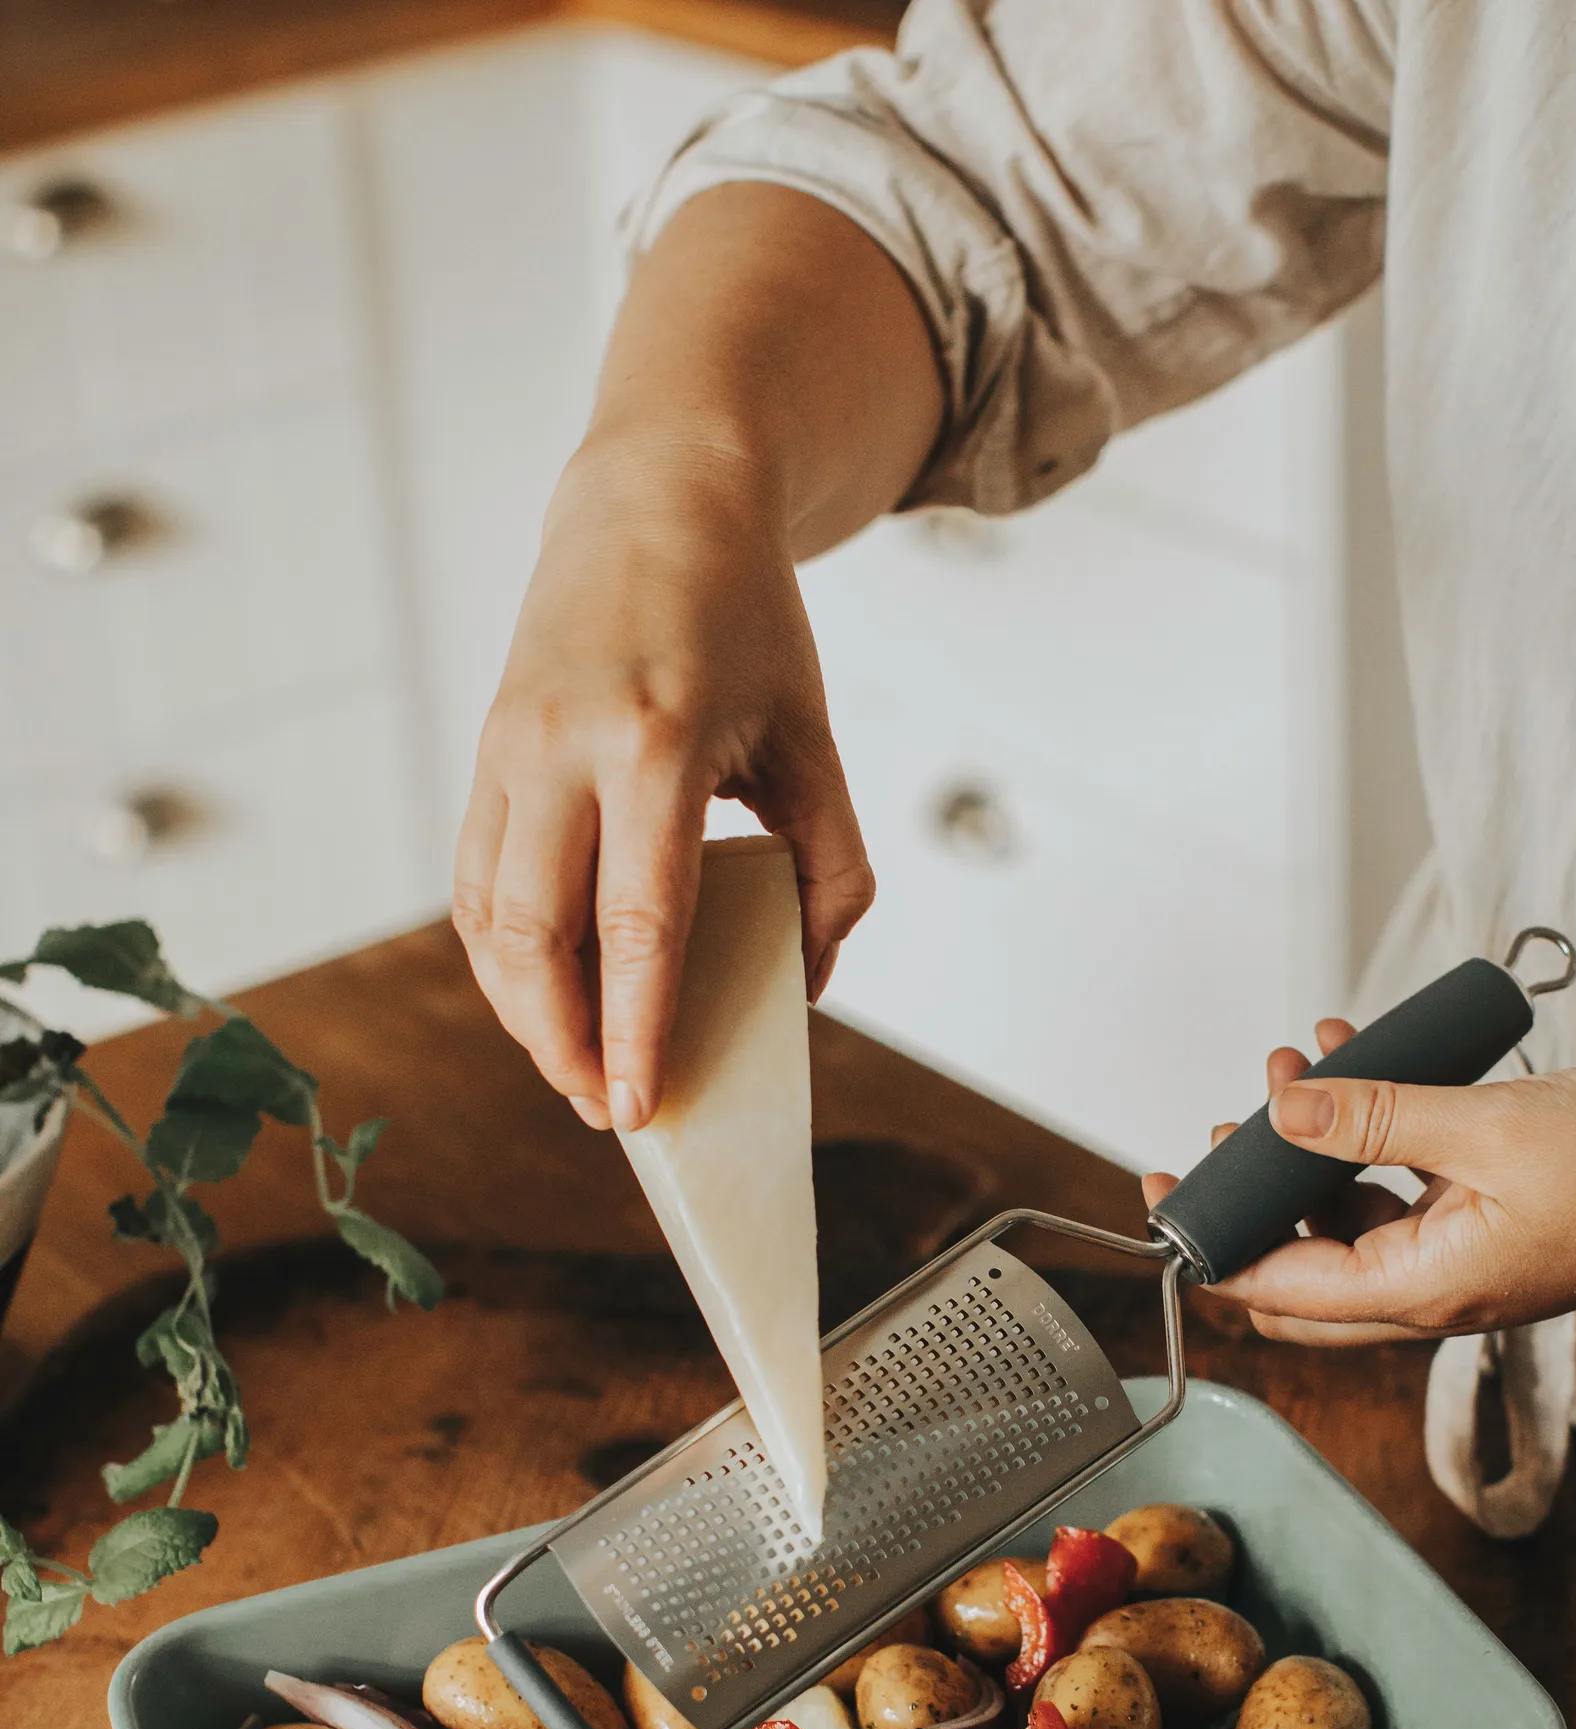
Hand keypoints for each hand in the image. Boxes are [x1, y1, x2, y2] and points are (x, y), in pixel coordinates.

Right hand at [452, 439, 871, 1131]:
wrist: (656, 500)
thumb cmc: (746, 623)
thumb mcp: (813, 739)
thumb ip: (832, 869)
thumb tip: (801, 985)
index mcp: (656, 743)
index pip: (635, 924)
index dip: (632, 1030)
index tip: (639, 1107)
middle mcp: (563, 747)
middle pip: (536, 937)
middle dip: (562, 1043)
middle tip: (605, 1110)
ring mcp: (507, 748)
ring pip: (486, 918)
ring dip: (522, 1011)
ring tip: (575, 1068)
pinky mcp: (482, 752)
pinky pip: (473, 881)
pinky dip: (501, 956)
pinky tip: (543, 1000)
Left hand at [1142, 1020, 1575, 1344]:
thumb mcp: (1488, 1127)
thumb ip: (1375, 1119)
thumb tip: (1278, 1109)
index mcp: (1421, 1290)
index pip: (1277, 1288)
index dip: (1210, 1243)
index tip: (1165, 1189)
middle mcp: (1431, 1290)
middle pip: (1298, 1263)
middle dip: (1255, 1189)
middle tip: (1230, 1117)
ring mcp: (1458, 1260)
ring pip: (1345, 1217)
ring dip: (1311, 1145)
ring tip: (1299, 1060)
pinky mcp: (1483, 1223)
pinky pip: (1398, 1188)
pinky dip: (1369, 1134)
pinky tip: (1359, 1061)